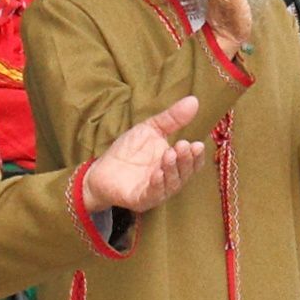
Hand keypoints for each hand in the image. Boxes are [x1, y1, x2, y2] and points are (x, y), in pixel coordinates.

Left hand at [76, 95, 208, 214]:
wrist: (101, 169)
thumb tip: (194, 100)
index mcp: (175, 164)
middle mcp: (170, 180)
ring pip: (172, 184)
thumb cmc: (128, 151)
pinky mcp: (142, 199)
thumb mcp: (150, 129)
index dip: (196, 155)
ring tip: (170, 153)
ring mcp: (157, 191)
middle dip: (186, 160)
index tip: (197, 143)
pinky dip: (158, 184)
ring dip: (173, 169)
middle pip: (184, 173)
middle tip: (183, 145)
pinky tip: (158, 173)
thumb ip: (171, 118)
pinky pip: (153, 194)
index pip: (192, 162)